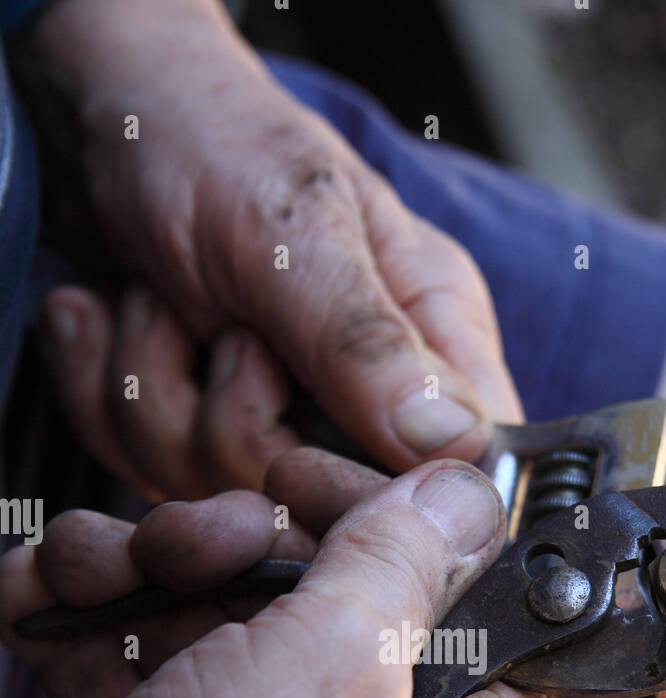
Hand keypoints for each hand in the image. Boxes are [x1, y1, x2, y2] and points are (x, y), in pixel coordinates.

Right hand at [0, 459, 548, 697]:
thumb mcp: (335, 664)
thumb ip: (410, 557)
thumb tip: (468, 495)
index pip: (490, 638)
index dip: (419, 544)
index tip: (344, 489)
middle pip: (355, 626)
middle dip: (260, 557)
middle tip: (215, 527)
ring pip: (248, 645)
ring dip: (166, 581)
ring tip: (110, 570)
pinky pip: (177, 693)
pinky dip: (114, 637)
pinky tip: (50, 601)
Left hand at [22, 0, 521, 496]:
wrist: (105, 122)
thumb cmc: (217, 147)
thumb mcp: (291, 231)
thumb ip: (364, 339)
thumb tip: (449, 444)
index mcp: (433, 341)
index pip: (459, 471)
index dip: (382, 488)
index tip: (299, 435)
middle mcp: (365, 400)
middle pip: (319, 505)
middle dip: (230, 419)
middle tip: (221, 324)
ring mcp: (278, 428)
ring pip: (218, 491)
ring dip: (155, 387)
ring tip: (159, 299)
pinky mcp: (200, 440)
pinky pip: (146, 470)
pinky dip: (107, 390)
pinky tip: (117, 319)